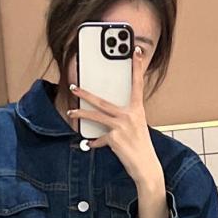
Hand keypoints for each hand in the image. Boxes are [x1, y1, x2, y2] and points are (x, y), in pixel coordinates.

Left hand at [67, 46, 160, 185]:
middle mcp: (129, 115)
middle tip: (74, 87)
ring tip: (72, 112)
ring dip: (81, 114)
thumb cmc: (141, 147)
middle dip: (86, 94)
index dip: (136, 67)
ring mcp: (121, 127)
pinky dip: (94, 142)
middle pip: (103, 101)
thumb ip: (124, 118)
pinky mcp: (114, 139)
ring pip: (96, 117)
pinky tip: (90, 144)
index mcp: (137, 110)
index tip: (135, 51)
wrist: (145, 166)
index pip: (137, 84)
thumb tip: (106, 115)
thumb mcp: (136, 127)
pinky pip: (99, 139)